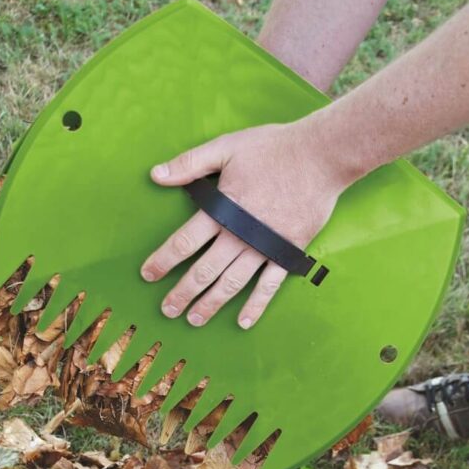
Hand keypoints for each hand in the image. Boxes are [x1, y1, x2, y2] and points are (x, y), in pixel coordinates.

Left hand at [141, 117, 350, 327]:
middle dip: (182, 293)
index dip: (162, 261)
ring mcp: (264, 246)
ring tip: (194, 320)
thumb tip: (155, 175)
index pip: (183, 242)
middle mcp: (240, 234)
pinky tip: (242, 321)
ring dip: (211, 304)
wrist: (320, 156)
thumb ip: (190, 163)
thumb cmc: (273, 148)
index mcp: (222, 210)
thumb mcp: (226, 147)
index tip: (148, 275)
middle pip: (203, 271)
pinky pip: (269, 286)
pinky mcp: (287, 252)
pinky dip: (255, 305)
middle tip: (167, 309)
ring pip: (231, 283)